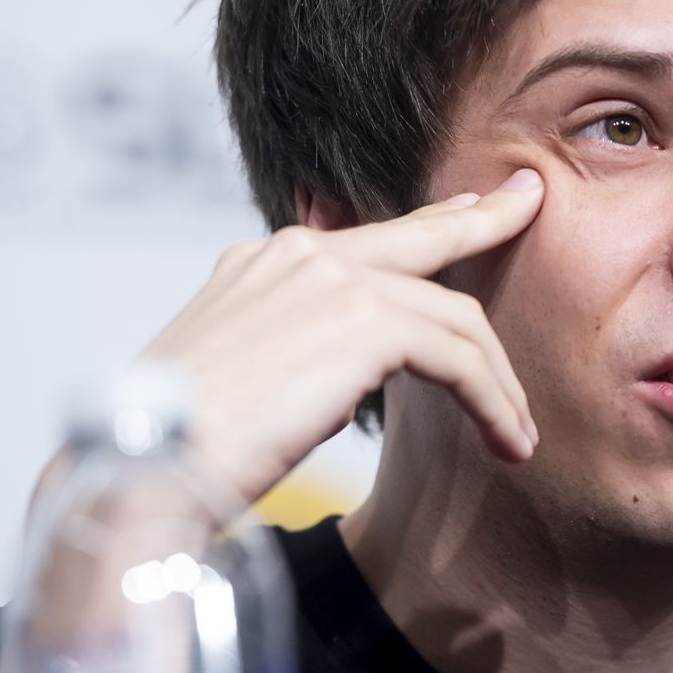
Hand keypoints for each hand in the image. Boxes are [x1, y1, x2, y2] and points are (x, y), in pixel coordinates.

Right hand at [133, 167, 544, 506]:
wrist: (142, 468)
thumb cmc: (182, 445)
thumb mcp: (242, 373)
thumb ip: (300, 344)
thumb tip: (354, 362)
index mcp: (266, 260)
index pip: (373, 233)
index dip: (435, 218)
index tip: (478, 204)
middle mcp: (299, 254)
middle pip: (425, 241)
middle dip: (487, 221)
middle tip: (529, 207)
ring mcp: (330, 279)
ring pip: (454, 319)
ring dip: (498, 382)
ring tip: (519, 433)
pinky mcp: (361, 322)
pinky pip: (458, 357)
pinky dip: (493, 401)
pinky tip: (507, 440)